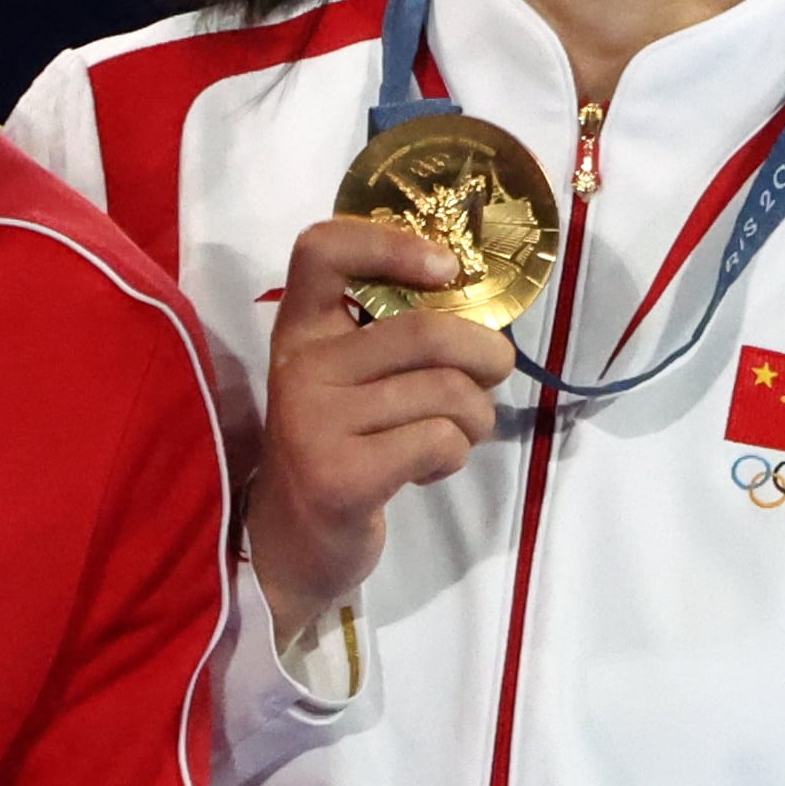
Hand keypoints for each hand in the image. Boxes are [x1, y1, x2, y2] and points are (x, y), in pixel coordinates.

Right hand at [250, 218, 513, 621]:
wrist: (292, 542)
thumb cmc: (341, 445)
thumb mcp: (349, 380)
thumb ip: (394, 339)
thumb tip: (483, 310)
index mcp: (301, 329)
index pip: (322, 250)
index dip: (391, 242)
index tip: (446, 268)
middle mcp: (301, 366)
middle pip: (425, 332)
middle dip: (486, 356)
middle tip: (492, 377)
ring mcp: (315, 421)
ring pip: (446, 392)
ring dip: (476, 418)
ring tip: (454, 435)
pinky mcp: (341, 475)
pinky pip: (439, 441)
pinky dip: (454, 455)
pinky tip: (428, 470)